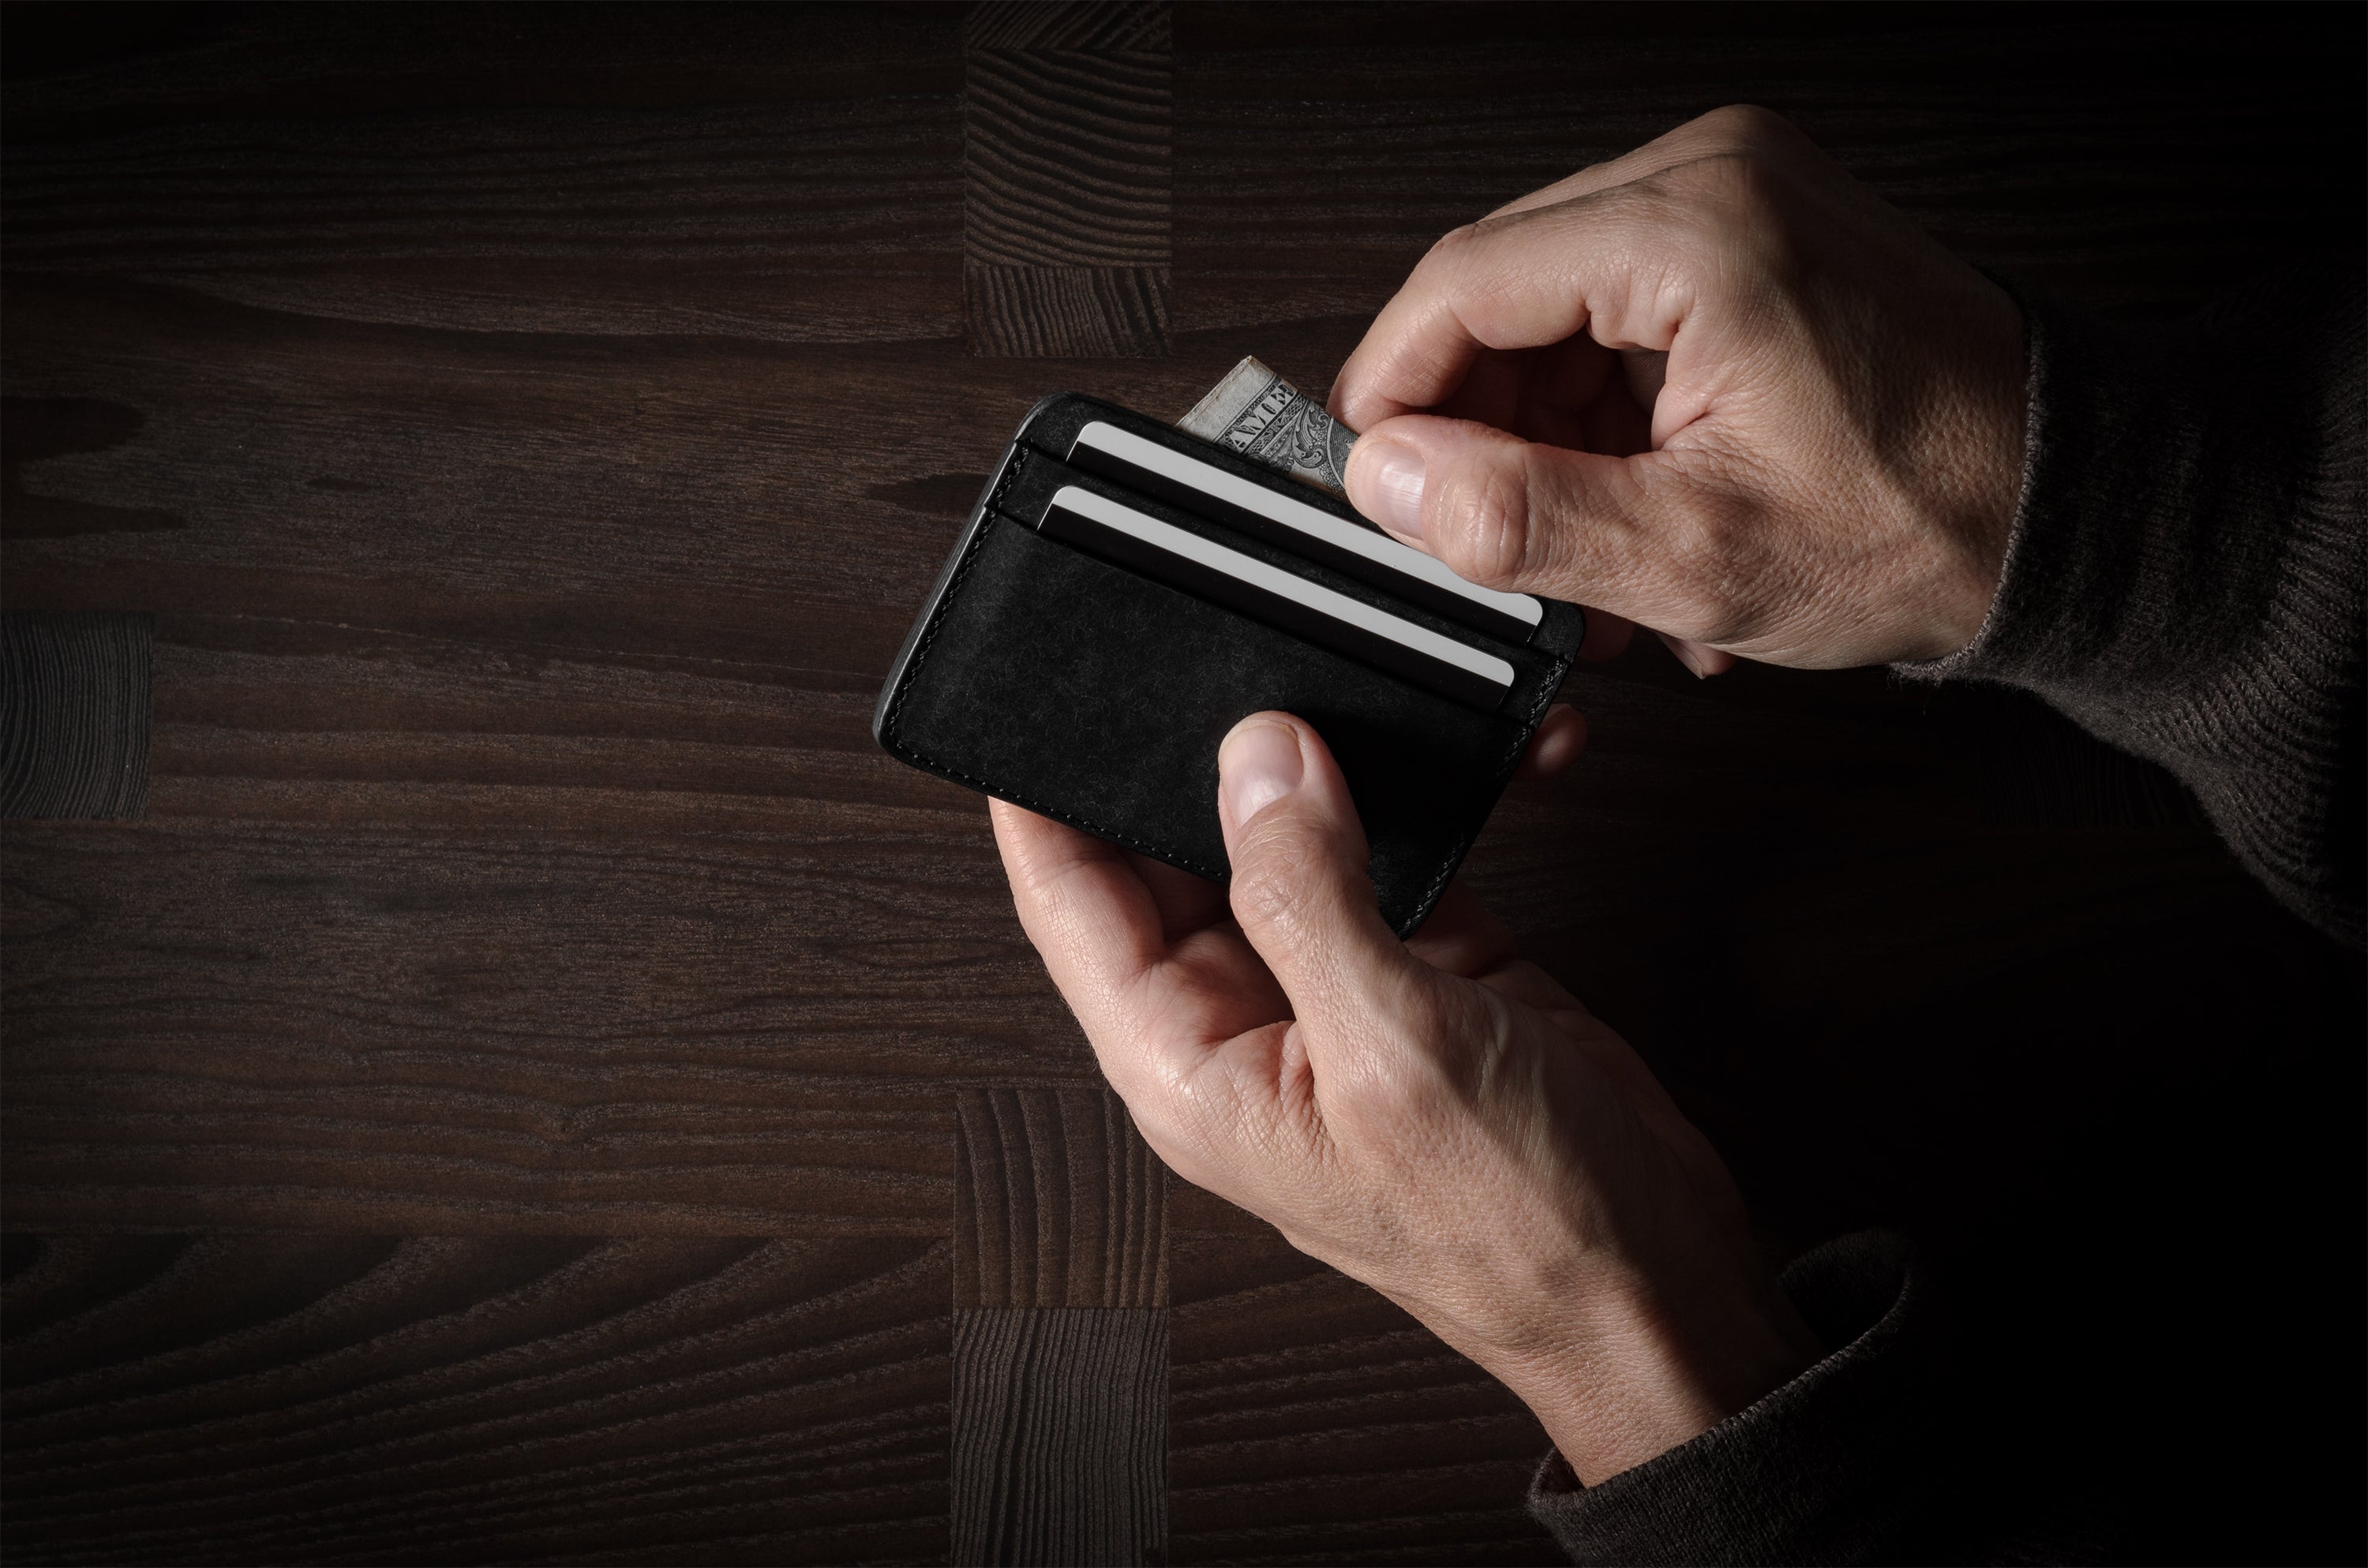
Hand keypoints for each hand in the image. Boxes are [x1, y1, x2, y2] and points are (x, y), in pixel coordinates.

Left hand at [991, 714, 1820, 1482]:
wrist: (1656, 1287)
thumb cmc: (1515, 1230)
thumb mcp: (1393, 1056)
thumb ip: (1311, 899)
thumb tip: (1256, 760)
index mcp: (1193, 1067)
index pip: (1071, 908)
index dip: (1039, 803)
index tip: (1034, 695)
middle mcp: (1247, 1023)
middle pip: (1171, 856)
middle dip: (1189, 755)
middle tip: (1215, 644)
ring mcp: (1335, 990)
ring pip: (1287, 839)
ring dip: (1323, 763)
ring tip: (1350, 670)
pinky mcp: (1423, 965)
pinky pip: (1396, 850)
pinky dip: (1431, 796)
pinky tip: (1471, 744)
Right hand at [1332, 104, 2027, 672]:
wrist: (2064, 507)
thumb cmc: (1927, 519)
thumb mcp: (1697, 554)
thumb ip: (1520, 515)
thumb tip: (1389, 479)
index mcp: (1697, 230)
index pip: (1463, 284)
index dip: (1392, 391)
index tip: (1373, 480)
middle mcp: (1714, 177)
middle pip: (1503, 288)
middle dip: (1479, 427)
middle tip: (1488, 538)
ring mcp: (1739, 193)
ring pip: (1555, 306)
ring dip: (1545, 433)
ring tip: (1586, 550)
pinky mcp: (1756, 229)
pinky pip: (1621, 307)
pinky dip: (1606, 411)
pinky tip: (1636, 502)